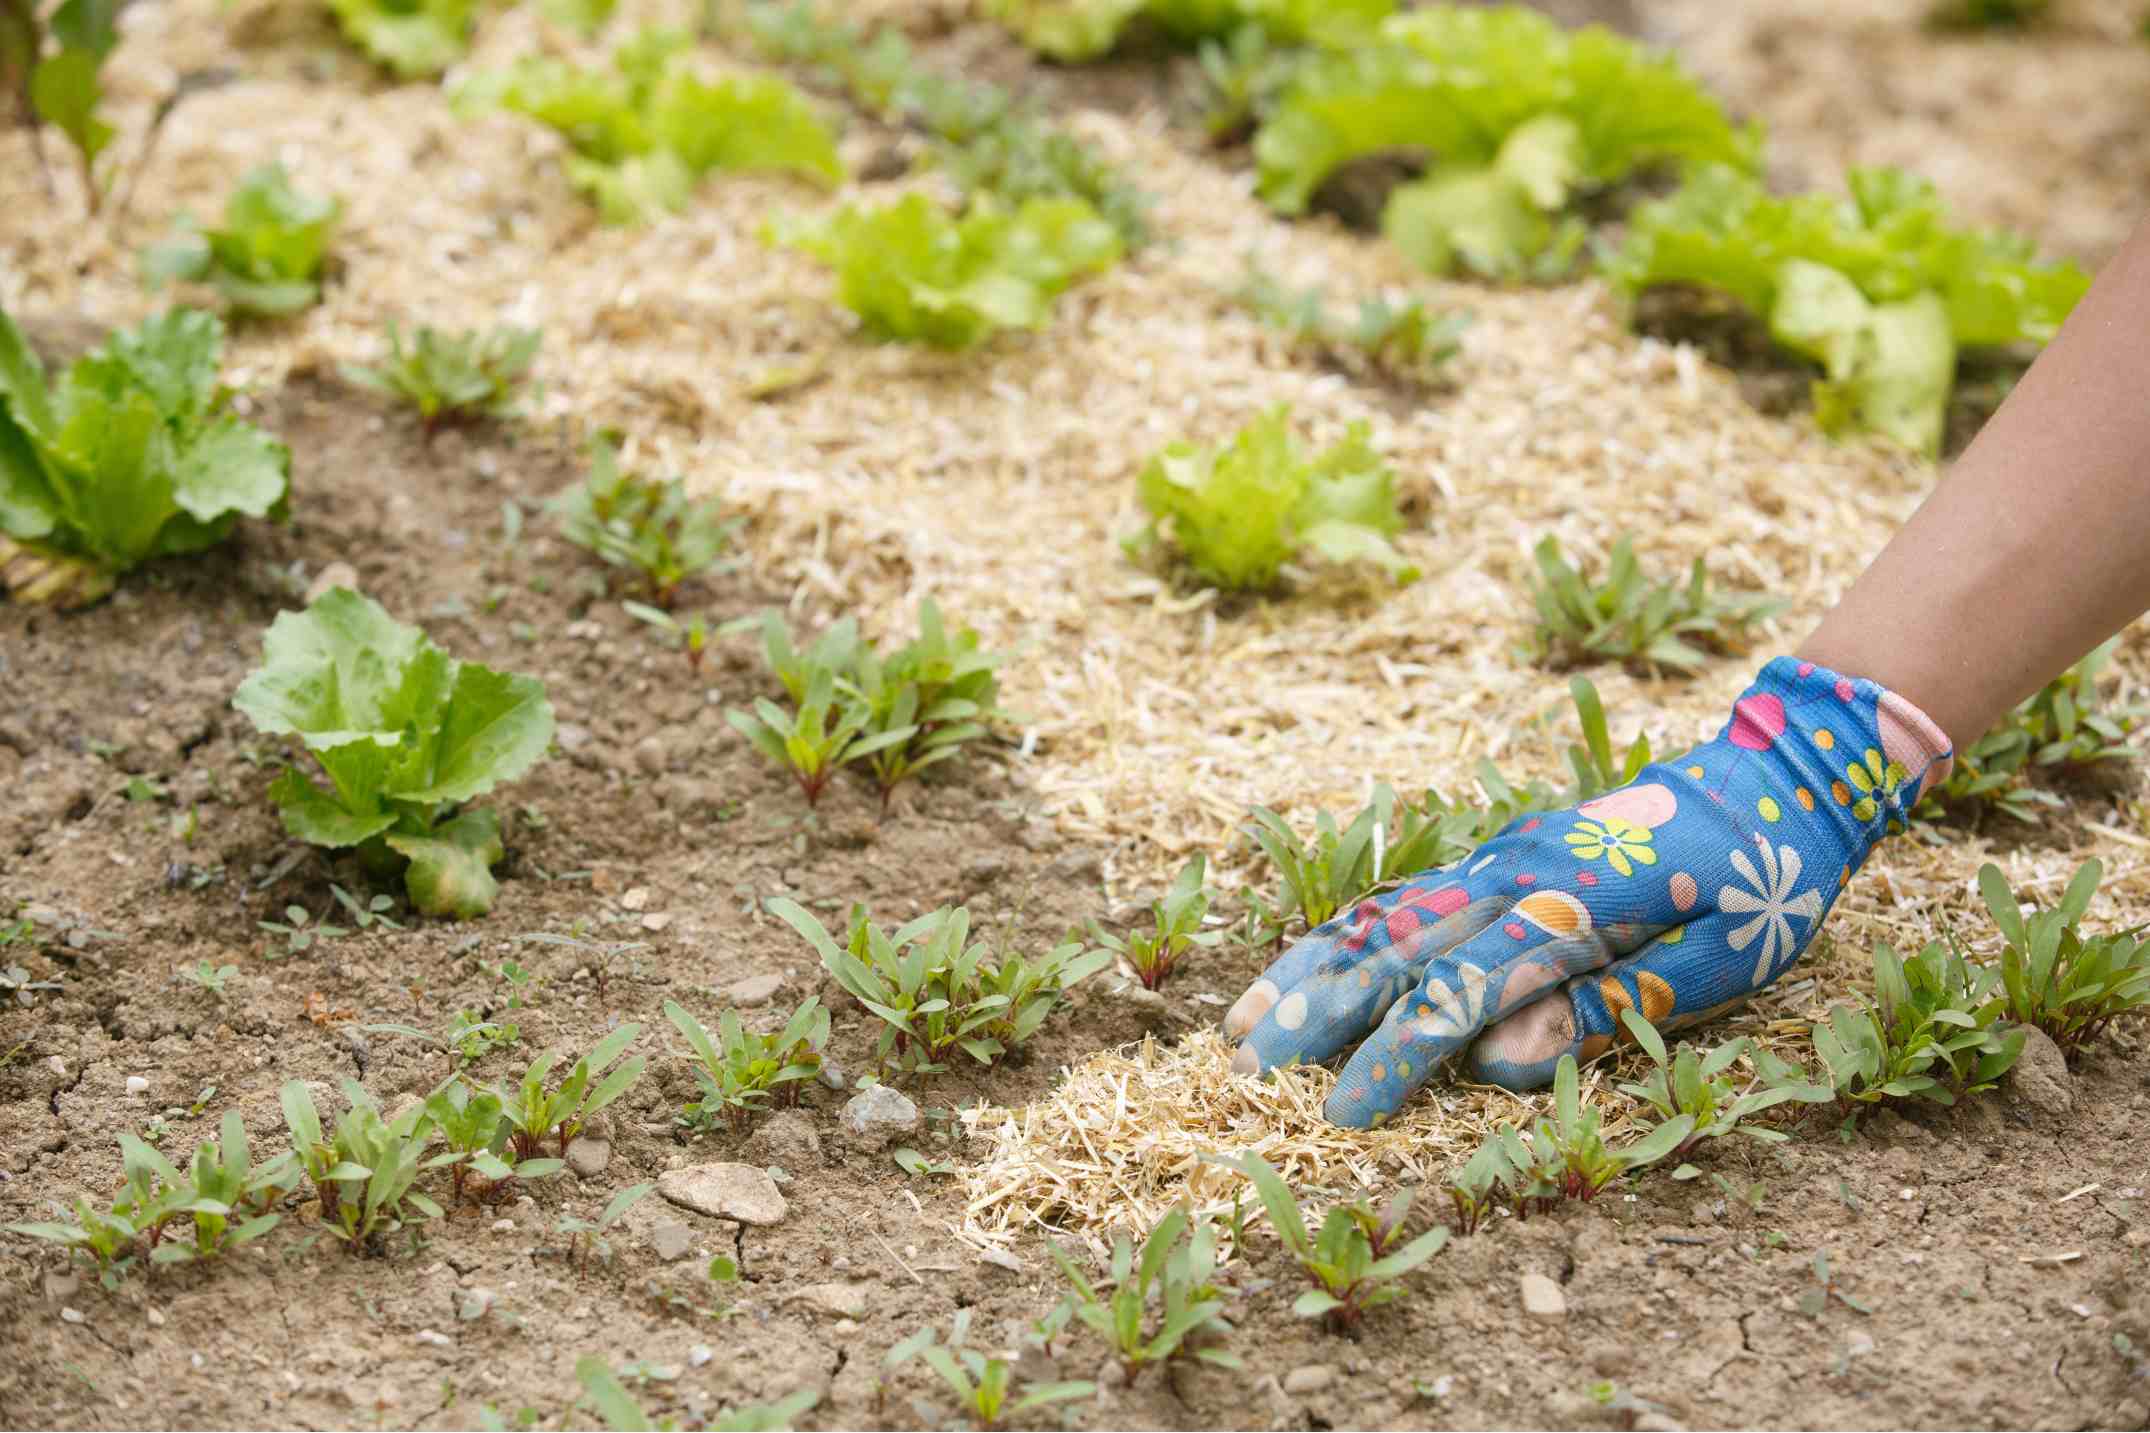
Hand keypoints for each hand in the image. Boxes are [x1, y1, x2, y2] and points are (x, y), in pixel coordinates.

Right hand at [1224, 658, 1953, 1127]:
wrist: (1775, 777)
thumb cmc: (1762, 884)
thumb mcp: (1715, 960)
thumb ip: (1604, 1006)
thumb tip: (1500, 1059)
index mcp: (1570, 906)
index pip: (1460, 993)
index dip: (1397, 1057)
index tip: (1342, 1114)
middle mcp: (1516, 873)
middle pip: (1395, 947)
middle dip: (1316, 1010)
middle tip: (1244, 1067)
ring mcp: (1499, 856)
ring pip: (1382, 914)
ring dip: (1309, 968)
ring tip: (1242, 1021)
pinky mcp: (1496, 854)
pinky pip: (1405, 894)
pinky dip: (1345, 933)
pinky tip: (1307, 966)